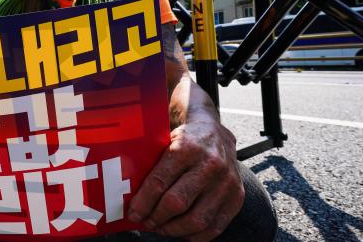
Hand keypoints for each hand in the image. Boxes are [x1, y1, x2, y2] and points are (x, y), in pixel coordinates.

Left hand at [128, 118, 243, 240]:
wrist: (216, 131)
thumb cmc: (184, 139)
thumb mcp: (165, 140)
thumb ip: (150, 162)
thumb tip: (125, 191)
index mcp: (186, 147)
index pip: (159, 182)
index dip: (143, 203)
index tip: (133, 214)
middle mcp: (210, 164)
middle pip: (177, 203)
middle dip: (156, 218)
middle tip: (145, 222)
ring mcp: (226, 182)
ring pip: (196, 219)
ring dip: (173, 230)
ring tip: (160, 228)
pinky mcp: (237, 196)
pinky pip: (214, 226)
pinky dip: (195, 235)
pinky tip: (181, 232)